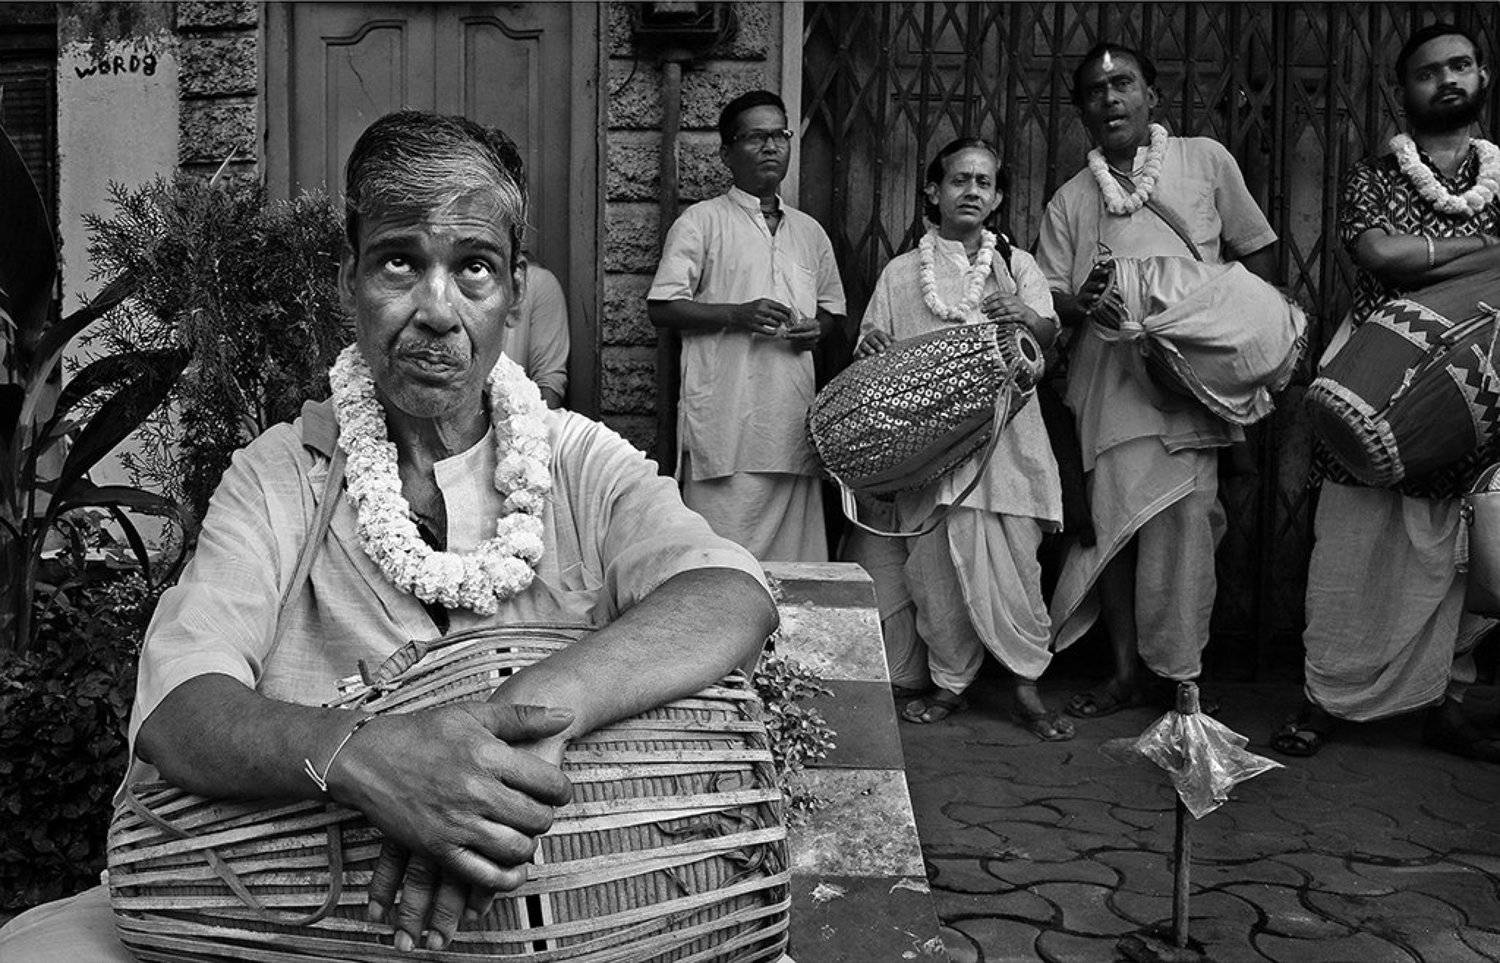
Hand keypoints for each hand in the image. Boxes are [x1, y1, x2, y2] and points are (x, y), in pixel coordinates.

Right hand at [332, 703, 573, 945]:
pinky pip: (482, 875)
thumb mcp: (473, 714)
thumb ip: (523, 717)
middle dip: (546, 817)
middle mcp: (475, 791)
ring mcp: (456, 823)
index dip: (562, 790)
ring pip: (515, 848)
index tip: (558, 791)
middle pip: (536, 818)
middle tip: (540, 812)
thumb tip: (567, 715)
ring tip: (525, 834)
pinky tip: (513, 870)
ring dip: (529, 845)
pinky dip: (505, 878)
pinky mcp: (437, 848)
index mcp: (488, 755)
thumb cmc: (423, 732)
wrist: (367, 757)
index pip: (548, 782)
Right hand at [728, 298, 792, 336]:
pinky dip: (773, 332)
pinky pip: (768, 331)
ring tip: (776, 324)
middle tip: (787, 322)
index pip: (782, 307)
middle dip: (786, 320)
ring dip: (778, 325)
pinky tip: (774, 331)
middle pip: (781, 316)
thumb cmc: (751, 308)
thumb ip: (772, 305)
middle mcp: (761, 309)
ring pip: (776, 324)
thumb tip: (787, 310)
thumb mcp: (761, 302)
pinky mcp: (754, 326)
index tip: (792, 316)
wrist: (736, 314)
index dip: (789, 312)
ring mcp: (758, 318)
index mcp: (764, 301)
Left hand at [784, 315, 821, 350]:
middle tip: (784, 336)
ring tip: (787, 338)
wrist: (820, 330)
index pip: (803, 327)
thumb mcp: (806, 319)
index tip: (788, 330)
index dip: (795, 329)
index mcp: (815, 325)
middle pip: (803, 336)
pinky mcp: (813, 346)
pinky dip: (798, 345)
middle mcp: (816, 333)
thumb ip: (797, 321)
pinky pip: (804, 348)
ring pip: (802, 343)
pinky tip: (794, 343)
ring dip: (794, 341)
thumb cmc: (810, 324)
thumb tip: (787, 323)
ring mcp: (815, 340)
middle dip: (792, 336)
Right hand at [854, 328, 893, 358]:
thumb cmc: (880, 342)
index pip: (881, 335)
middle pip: (873, 340)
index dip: (884, 340)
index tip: (888, 345)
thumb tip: (900, 343)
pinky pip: (858, 350)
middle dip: (877, 344)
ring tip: (873, 352)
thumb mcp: (886, 339)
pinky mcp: (858, 349)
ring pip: (865, 344)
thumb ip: (891, 340)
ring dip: (869, 348)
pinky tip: (863, 356)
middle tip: (882, 349)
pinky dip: (860, 353)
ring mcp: (863, 343)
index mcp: (877, 334)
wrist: (866, 342)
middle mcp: (869, 337)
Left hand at [981, 293, 1053, 343]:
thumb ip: (1001, 304)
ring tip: (989, 316)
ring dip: (995, 313)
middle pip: (1001, 301)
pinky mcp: (1022, 316)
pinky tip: (997, 320)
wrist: (1033, 318)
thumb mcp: (1011, 305)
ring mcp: (1019, 308)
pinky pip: (1011, 317)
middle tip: (983, 310)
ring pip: (1005, 309)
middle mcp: (1015, 301)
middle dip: (991, 306)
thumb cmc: (1018, 312)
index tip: (983, 302)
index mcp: (1012, 297)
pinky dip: (1003, 319)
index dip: (990, 297)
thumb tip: (986, 306)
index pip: (999, 294)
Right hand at [1075, 269, 1109, 311]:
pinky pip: (1081, 309)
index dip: (1100, 272)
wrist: (1071, 305)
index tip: (1108, 270)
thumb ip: (1101, 273)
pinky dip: (1085, 311)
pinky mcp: (1078, 307)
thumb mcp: (1092, 282)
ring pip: (1085, 296)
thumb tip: (1111, 261)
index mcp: (1089, 282)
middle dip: (1096, 284)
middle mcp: (1085, 289)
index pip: (1094, 275)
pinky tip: (1089, 313)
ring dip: (1091, 296)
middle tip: (1104, 285)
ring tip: (1097, 297)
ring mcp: (1081, 298)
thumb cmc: (1086, 293)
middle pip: (1090, 285)